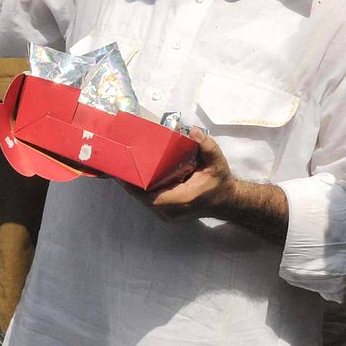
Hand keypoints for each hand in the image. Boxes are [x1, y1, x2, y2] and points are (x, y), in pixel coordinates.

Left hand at [127, 128, 287, 240]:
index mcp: (182, 199)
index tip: (122, 169)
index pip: (149, 195)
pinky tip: (133, 175)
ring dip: (133, 185)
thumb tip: (192, 130)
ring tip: (122, 167)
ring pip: (142, 200)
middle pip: (141, 197)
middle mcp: (171, 211)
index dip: (133, 184)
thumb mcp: (217, 162)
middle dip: (129, 181)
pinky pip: (147, 201)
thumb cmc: (220, 182)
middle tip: (118, 163)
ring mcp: (167, 214)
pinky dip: (140, 189)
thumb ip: (207, 145)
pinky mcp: (165, 212)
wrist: (226, 201)